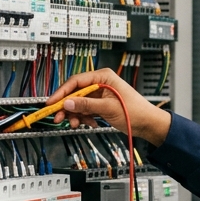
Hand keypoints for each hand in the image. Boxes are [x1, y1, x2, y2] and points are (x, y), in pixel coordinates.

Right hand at [47, 68, 171, 145]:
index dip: (62, 92)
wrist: (147, 123)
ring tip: (75, 123)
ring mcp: (99, 95)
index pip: (76, 81)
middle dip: (67, 106)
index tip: (52, 103)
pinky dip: (84, 118)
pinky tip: (88, 123)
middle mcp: (100, 84)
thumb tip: (68, 103)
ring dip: (75, 114)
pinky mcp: (100, 104)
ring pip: (78, 103)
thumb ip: (87, 105)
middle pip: (75, 93)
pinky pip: (85, 110)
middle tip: (58, 117)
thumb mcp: (108, 108)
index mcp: (103, 77)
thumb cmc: (135, 111)